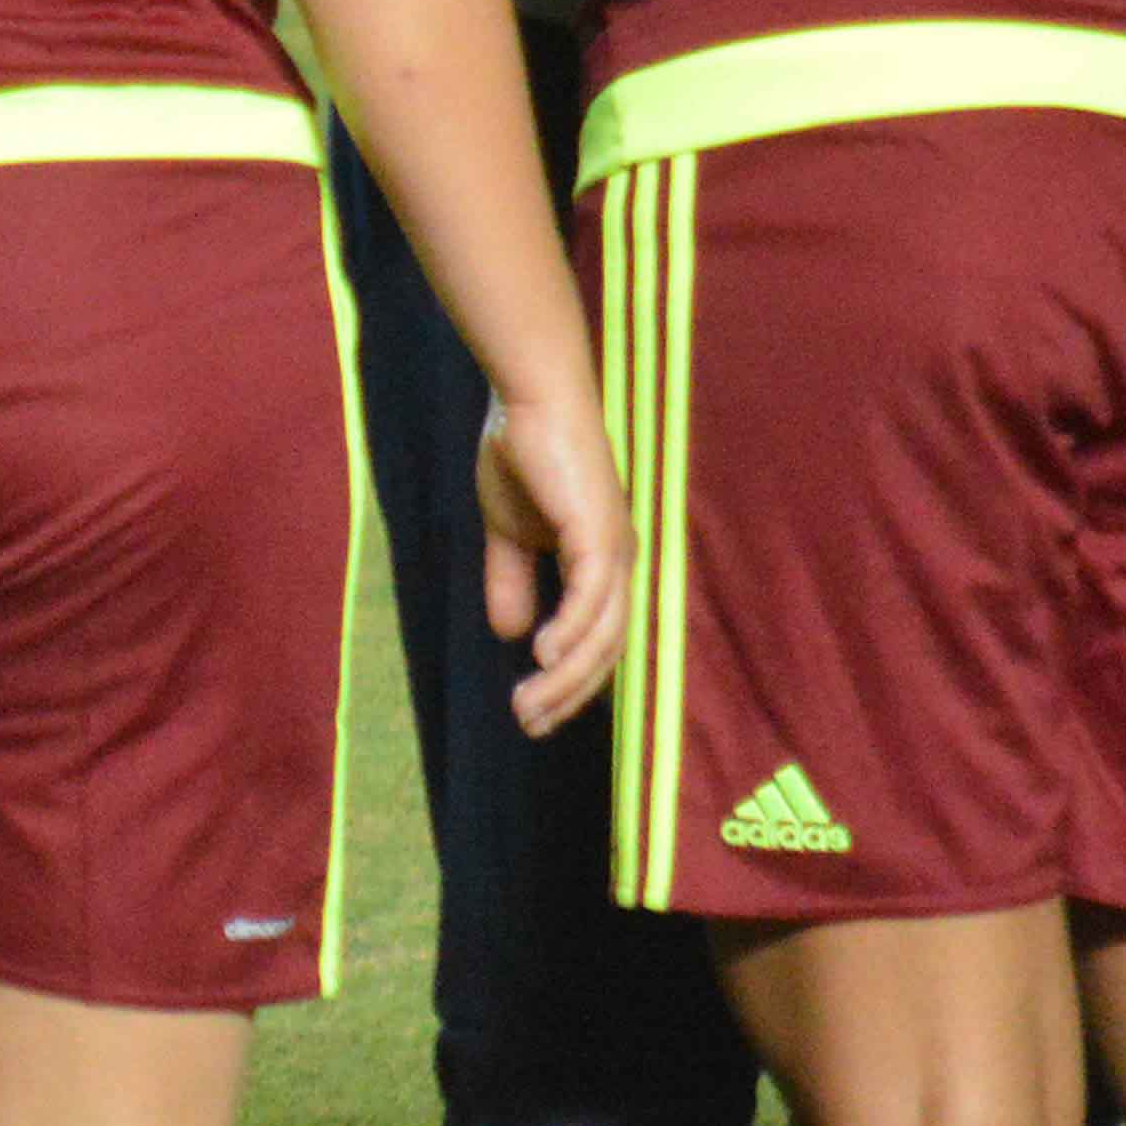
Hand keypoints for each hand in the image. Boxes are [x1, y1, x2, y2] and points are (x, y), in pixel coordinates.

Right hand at [476, 396, 626, 738]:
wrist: (528, 400)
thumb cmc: (521, 453)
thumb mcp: (507, 531)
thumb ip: (511, 580)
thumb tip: (512, 635)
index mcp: (601, 562)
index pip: (597, 640)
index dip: (570, 683)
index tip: (534, 714)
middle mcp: (619, 562)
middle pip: (606, 650)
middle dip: (569, 695)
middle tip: (529, 725)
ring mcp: (614, 549)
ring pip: (602, 635)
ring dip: (566, 677)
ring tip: (528, 705)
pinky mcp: (600, 534)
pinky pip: (592, 599)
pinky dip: (573, 633)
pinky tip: (543, 659)